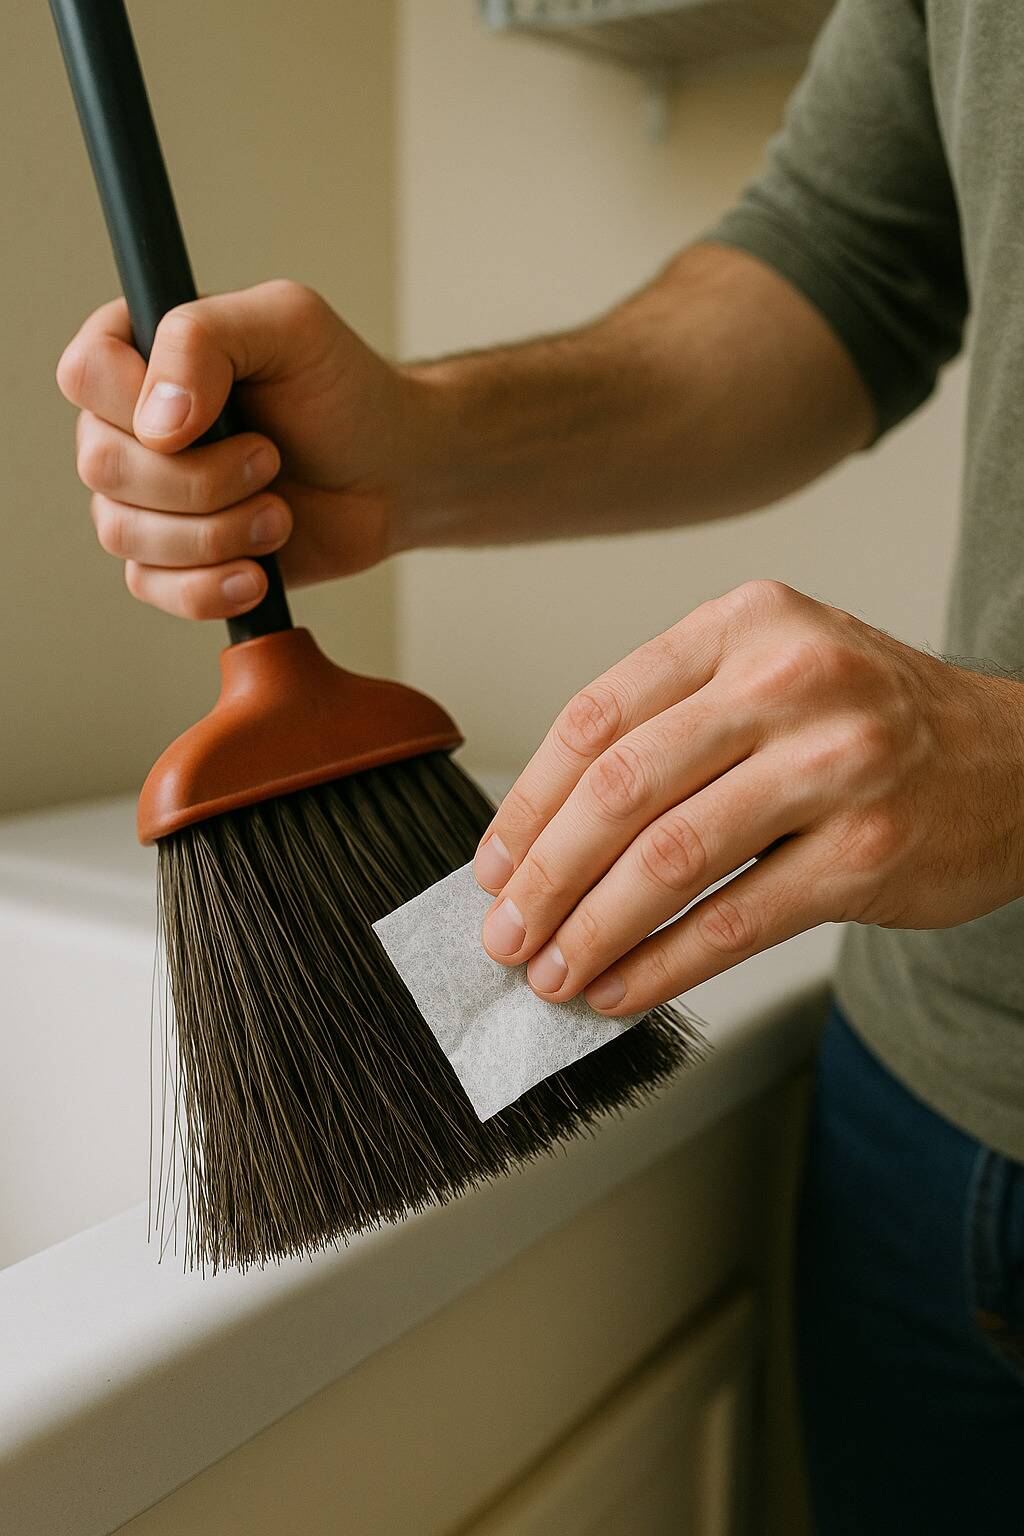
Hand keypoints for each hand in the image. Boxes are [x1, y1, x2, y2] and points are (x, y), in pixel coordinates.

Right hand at [58, 281, 423, 618]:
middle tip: (270, 461)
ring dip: (216, 532)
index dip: (140, 404)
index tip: (218, 414)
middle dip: (199, 477)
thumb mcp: (288, 324)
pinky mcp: (174, 559)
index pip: (84, 374)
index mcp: (138, 351)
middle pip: (102, 464)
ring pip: (124, 532)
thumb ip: (204, 338)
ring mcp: (145, 497)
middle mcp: (126, 425)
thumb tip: (156, 423)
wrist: (391, 472)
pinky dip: (209, 588)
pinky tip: (259, 574)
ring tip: (279, 514)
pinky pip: (152, 587)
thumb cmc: (342, 390)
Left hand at [473, 580, 1023, 1013]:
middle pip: (621, 787)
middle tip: (504, 933)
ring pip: (670, 858)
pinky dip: (663, 964)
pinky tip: (622, 987)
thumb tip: (547, 836)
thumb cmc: (873, 723)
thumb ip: (672, 727)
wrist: (1021, 763)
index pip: (597, 715)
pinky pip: (735, 920)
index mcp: (744, 624)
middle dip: (544, 875)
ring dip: (592, 930)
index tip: (494, 864)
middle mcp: (790, 678)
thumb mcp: (774, 673)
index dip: (527, 802)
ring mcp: (837, 764)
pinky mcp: (868, 853)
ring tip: (552, 972)